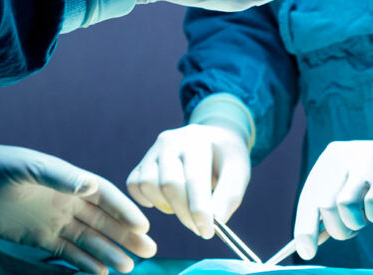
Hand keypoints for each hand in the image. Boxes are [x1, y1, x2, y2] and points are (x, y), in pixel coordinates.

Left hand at [0, 142, 156, 274]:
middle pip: (103, 220)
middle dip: (127, 235)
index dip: (125, 211)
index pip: (104, 196)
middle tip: (150, 251)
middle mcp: (67, 200)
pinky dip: (85, 262)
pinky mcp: (38, 237)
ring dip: (110, 252)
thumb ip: (58, 176)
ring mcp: (54, 220)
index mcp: (68, 180)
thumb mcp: (26, 167)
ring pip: (89, 239)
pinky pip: (67, 252)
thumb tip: (90, 186)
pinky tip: (102, 273)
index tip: (144, 226)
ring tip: (129, 267)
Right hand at [126, 124, 251, 238]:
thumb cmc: (226, 159)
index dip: (199, 209)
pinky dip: (146, 200)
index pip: (194, 178)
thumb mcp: (239, 172)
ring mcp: (153, 150)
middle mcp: (171, 141)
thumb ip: (230, 195)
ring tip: (185, 208)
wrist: (213, 140)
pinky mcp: (142, 162)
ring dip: (166, 206)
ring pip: (147, 184)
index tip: (207, 232)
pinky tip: (166, 202)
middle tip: (200, 229)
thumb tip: (216, 220)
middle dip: (185, 213)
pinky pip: (133, 185)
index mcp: (197, 140)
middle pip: (169, 184)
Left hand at [293, 133, 372, 259]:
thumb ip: (332, 209)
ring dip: (358, 223)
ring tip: (372, 214)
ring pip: (344, 206)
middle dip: (338, 228)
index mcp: (331, 158)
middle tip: (355, 228)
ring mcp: (367, 162)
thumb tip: (308, 242)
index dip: (304, 228)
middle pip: (323, 205)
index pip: (309, 198)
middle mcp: (344, 155)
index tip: (306, 252)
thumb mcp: (354, 187)